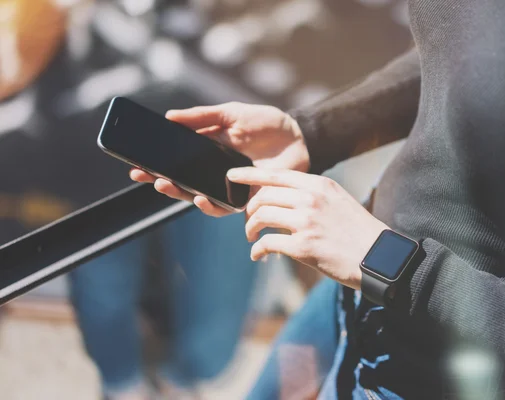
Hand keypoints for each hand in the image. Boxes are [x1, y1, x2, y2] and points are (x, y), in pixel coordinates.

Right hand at [130, 102, 309, 216]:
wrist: (298, 137)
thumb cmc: (265, 123)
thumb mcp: (231, 113)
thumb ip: (202, 116)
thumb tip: (168, 116)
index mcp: (207, 151)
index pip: (176, 161)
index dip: (156, 164)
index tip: (135, 164)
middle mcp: (214, 172)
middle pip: (180, 181)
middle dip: (158, 180)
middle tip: (142, 175)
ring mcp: (227, 187)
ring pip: (196, 197)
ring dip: (178, 193)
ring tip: (164, 183)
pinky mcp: (243, 200)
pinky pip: (221, 207)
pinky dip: (208, 205)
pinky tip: (197, 197)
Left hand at [227, 167, 387, 289]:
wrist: (378, 257)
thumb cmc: (359, 231)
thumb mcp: (338, 200)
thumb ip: (314, 194)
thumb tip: (287, 198)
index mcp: (318, 185)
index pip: (276, 174)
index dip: (249, 174)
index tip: (231, 176)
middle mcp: (310, 199)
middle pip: (263, 197)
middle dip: (249, 210)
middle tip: (249, 223)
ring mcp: (306, 222)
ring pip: (261, 217)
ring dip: (251, 229)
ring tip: (253, 238)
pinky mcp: (303, 247)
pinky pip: (267, 244)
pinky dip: (258, 250)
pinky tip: (259, 256)